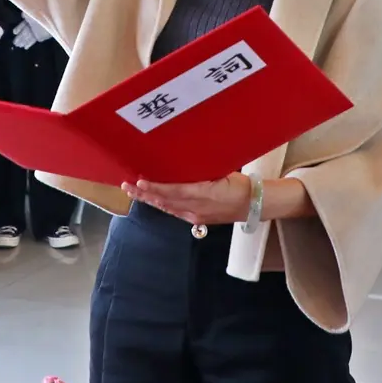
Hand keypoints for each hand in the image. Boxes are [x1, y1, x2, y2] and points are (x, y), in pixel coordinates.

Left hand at [123, 173, 252, 225]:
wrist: (254, 204)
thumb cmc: (240, 184)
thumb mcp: (221, 172)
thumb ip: (200, 171)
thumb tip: (181, 162)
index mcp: (204, 194)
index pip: (174, 191)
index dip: (155, 187)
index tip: (140, 181)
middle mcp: (196, 209)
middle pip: (165, 201)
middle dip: (144, 194)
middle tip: (127, 186)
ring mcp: (196, 217)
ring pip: (167, 208)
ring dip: (150, 200)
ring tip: (134, 191)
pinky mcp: (197, 220)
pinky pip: (175, 212)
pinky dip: (161, 205)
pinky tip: (152, 200)